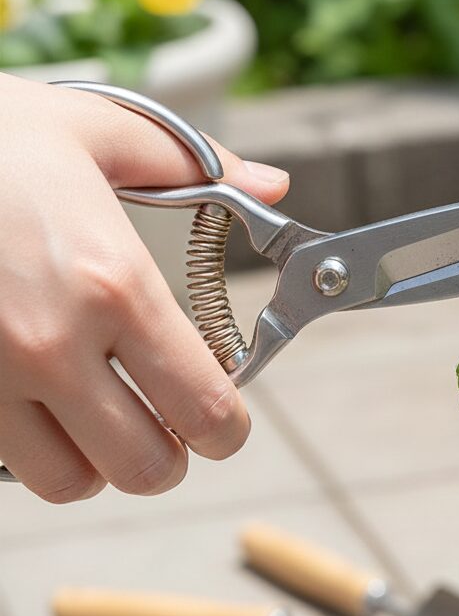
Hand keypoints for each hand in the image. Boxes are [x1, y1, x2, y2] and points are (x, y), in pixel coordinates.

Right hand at [0, 74, 288, 502]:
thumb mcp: (99, 131)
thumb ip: (201, 164)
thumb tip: (273, 185)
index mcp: (115, 283)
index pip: (205, 409)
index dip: (228, 428)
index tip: (224, 416)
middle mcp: (53, 344)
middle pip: (144, 468)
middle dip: (168, 454)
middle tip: (165, 422)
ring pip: (67, 484)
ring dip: (96, 462)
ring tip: (98, 418)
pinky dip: (28, 450)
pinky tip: (34, 402)